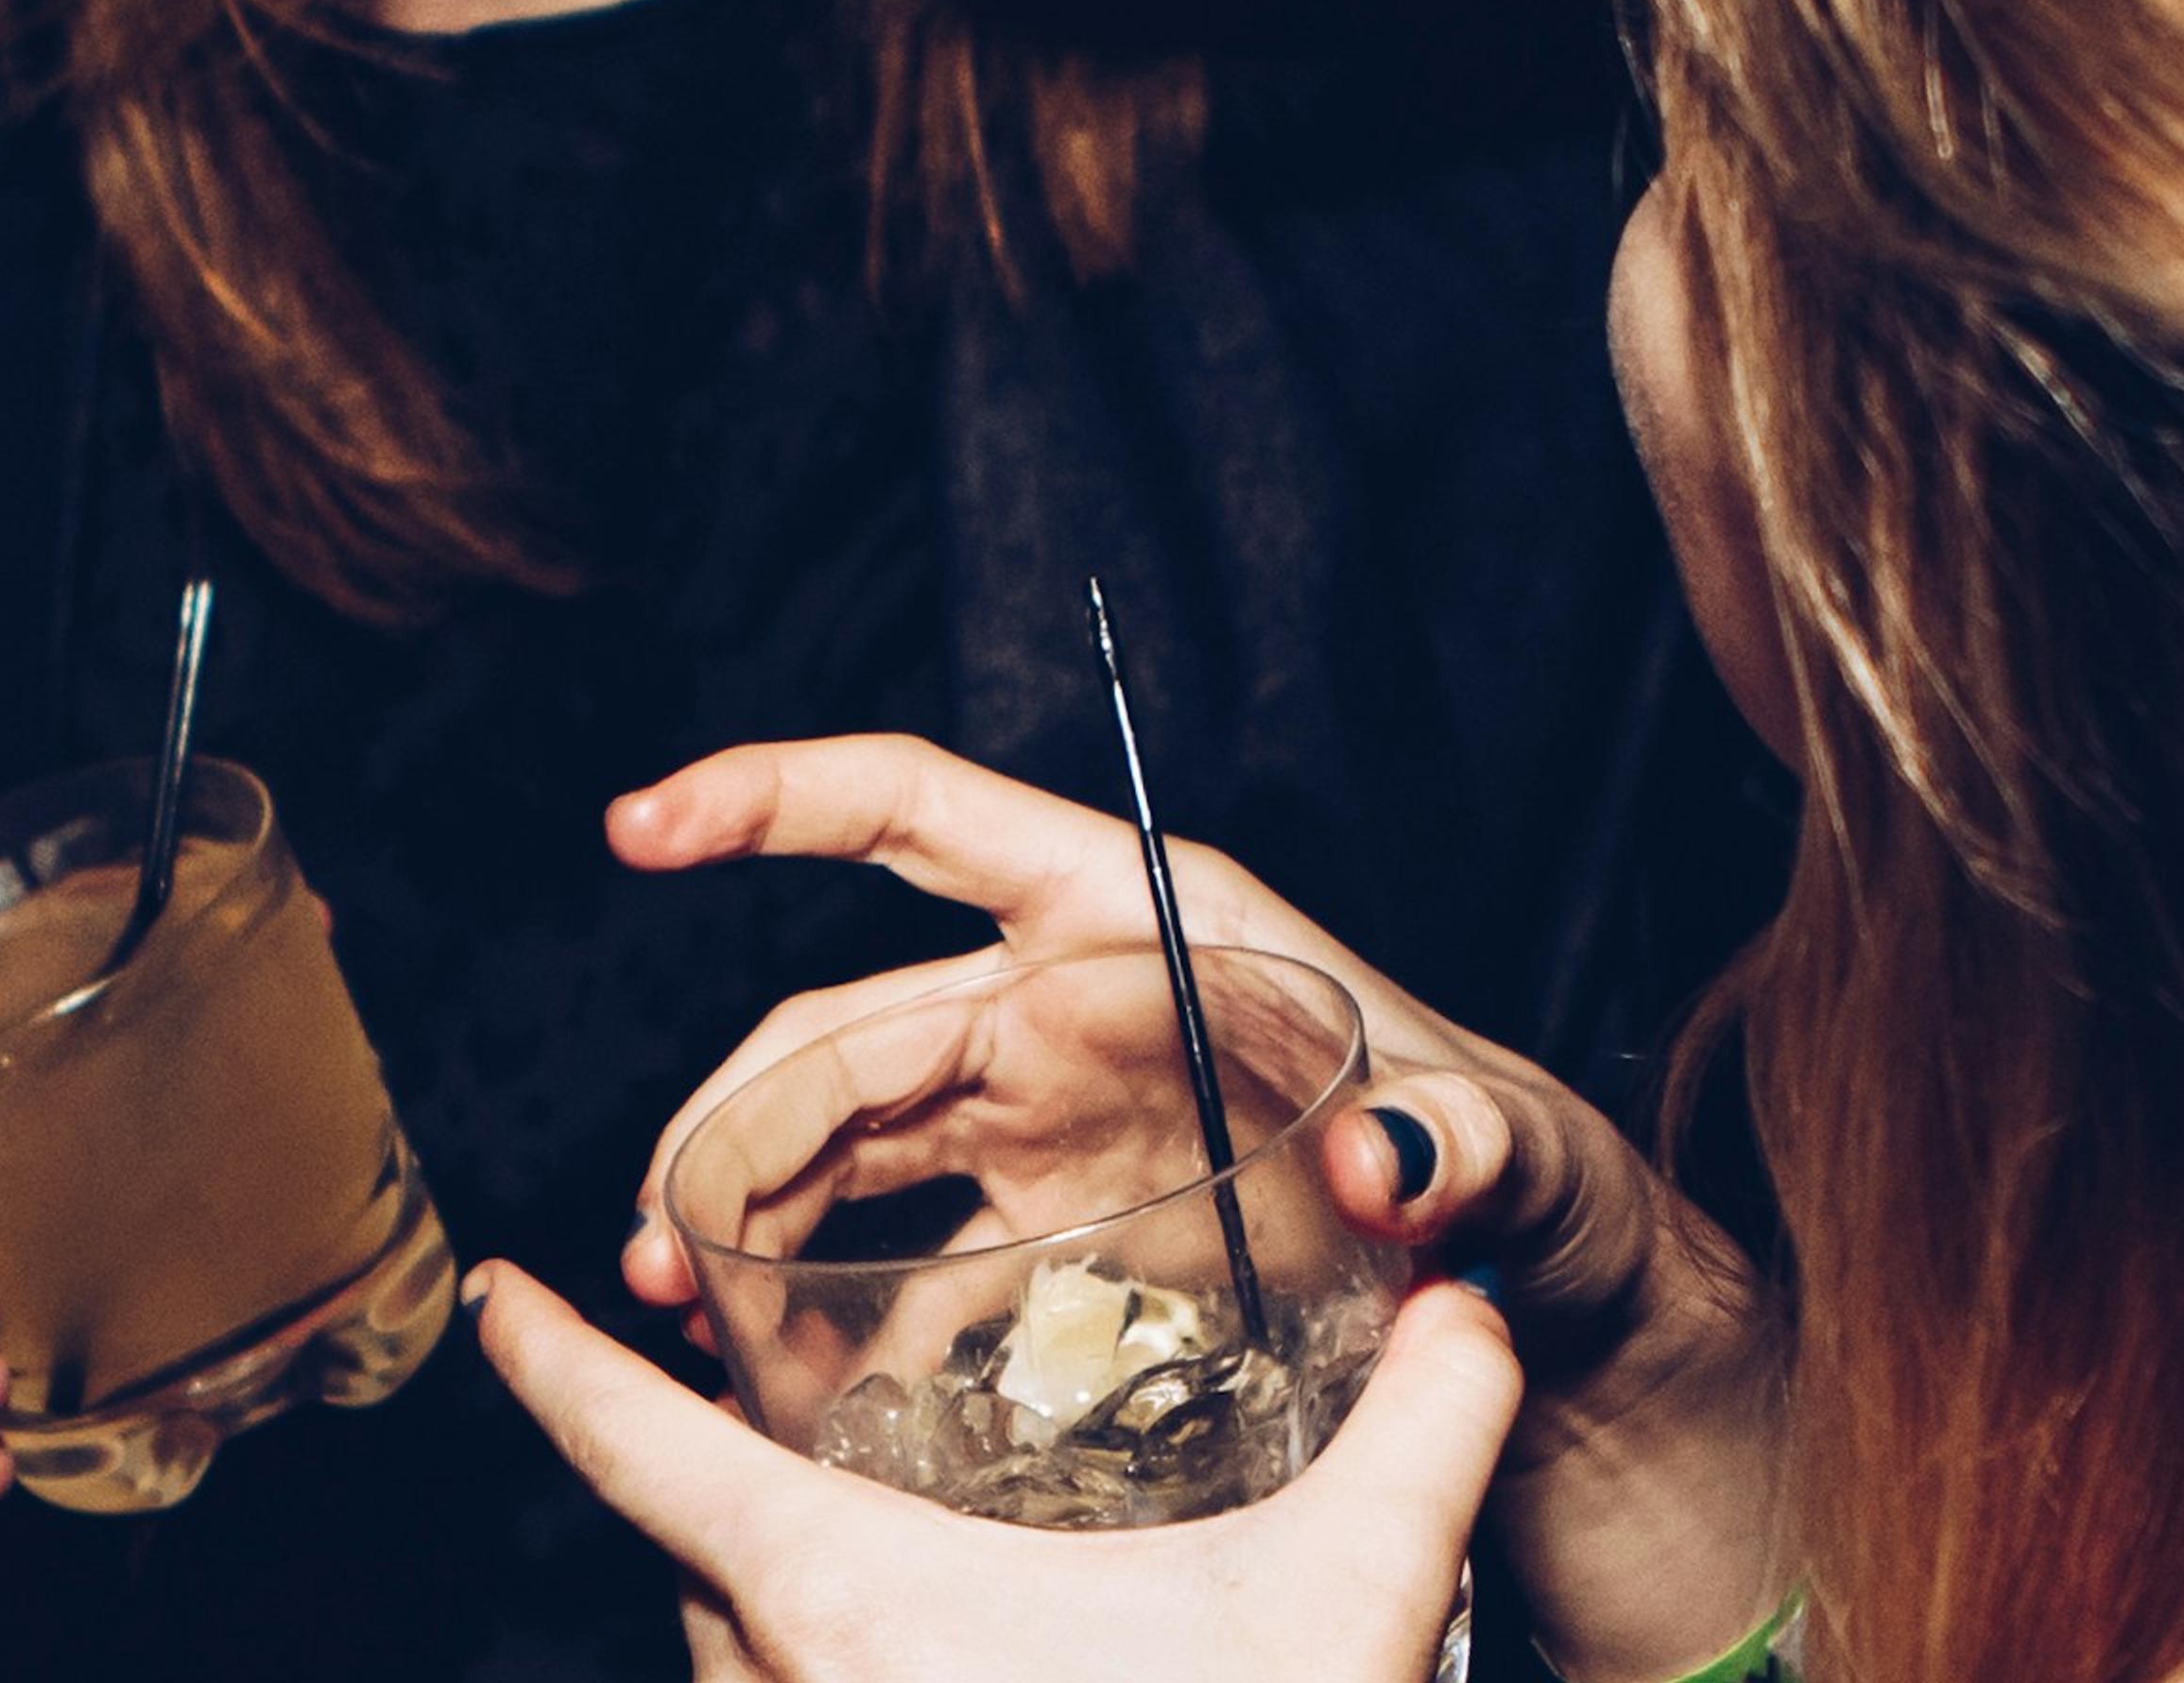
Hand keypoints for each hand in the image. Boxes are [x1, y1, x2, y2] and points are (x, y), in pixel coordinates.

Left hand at [473, 1258, 1513, 1682]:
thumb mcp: (1351, 1599)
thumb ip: (1423, 1427)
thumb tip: (1474, 1289)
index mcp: (847, 1596)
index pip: (641, 1450)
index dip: (559, 1363)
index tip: (497, 1295)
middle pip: (697, 1556)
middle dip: (725, 1484)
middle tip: (774, 1422)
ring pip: (735, 1661)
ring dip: (775, 1603)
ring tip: (865, 1555)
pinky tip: (916, 1670)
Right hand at [605, 737, 1787, 1681]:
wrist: (1538, 1312)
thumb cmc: (1536, 1183)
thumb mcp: (1520, 1149)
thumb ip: (1462, 1143)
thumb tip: (1394, 1159)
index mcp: (1138, 923)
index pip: (919, 816)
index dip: (776, 799)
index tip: (645, 824)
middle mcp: (1067, 1001)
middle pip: (845, 1023)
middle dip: (731, 1117)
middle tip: (666, 1244)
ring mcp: (1045, 1115)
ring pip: (841, 1135)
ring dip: (745, 1211)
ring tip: (681, 1309)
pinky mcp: (1050, 1227)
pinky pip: (901, 1252)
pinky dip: (828, 1306)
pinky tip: (781, 1383)